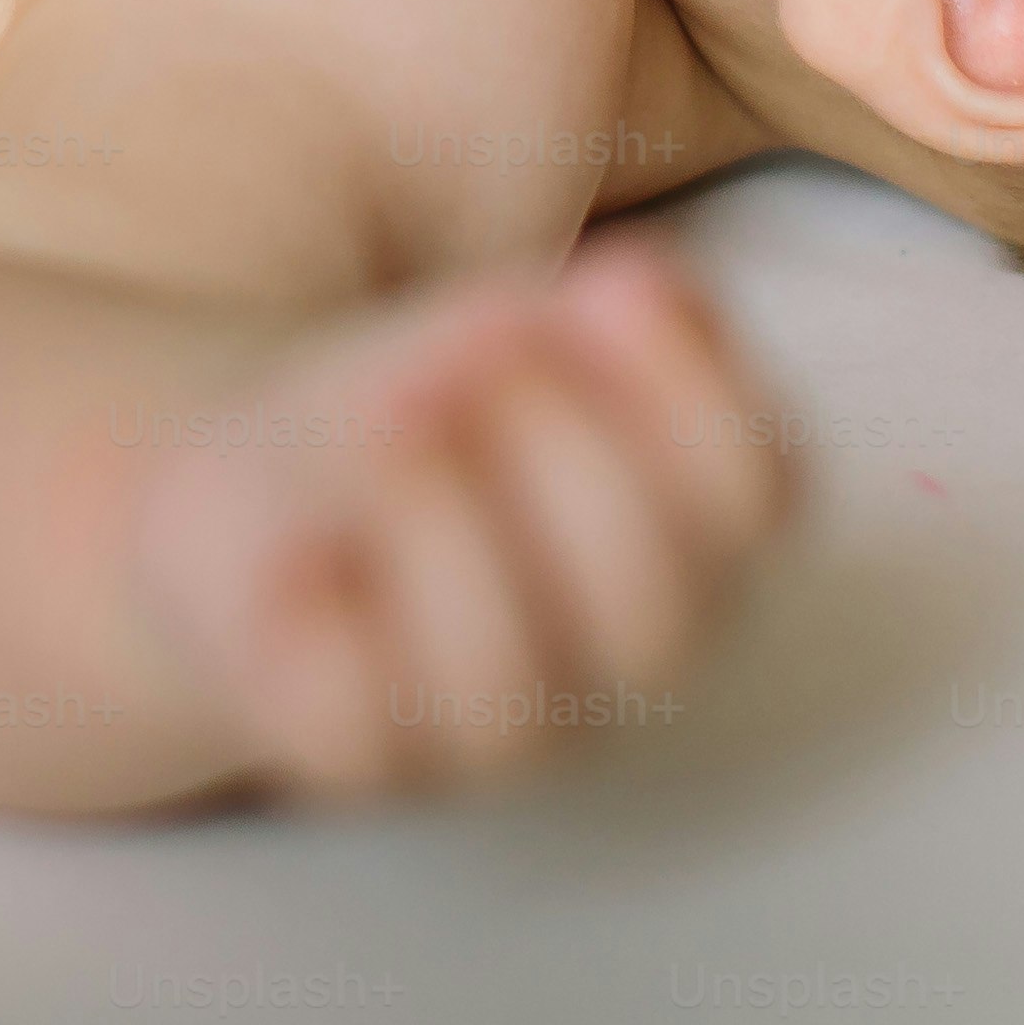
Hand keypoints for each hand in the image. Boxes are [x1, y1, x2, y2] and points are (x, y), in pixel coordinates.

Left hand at [123, 236, 796, 804]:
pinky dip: (330, 629)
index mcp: (691, 544)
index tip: (602, 282)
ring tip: (389, 419)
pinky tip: (307, 547)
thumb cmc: (440, 407)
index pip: (755, 496)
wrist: (268, 493)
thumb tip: (638, 292)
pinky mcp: (357, 742)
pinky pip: (354, 725)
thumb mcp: (541, 324)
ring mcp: (490, 723)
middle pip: (650, 602)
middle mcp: (609, 656)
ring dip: (444, 526)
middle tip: (468, 357)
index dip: (687, 385)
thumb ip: (621, 311)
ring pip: (505, 687)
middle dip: (561, 450)